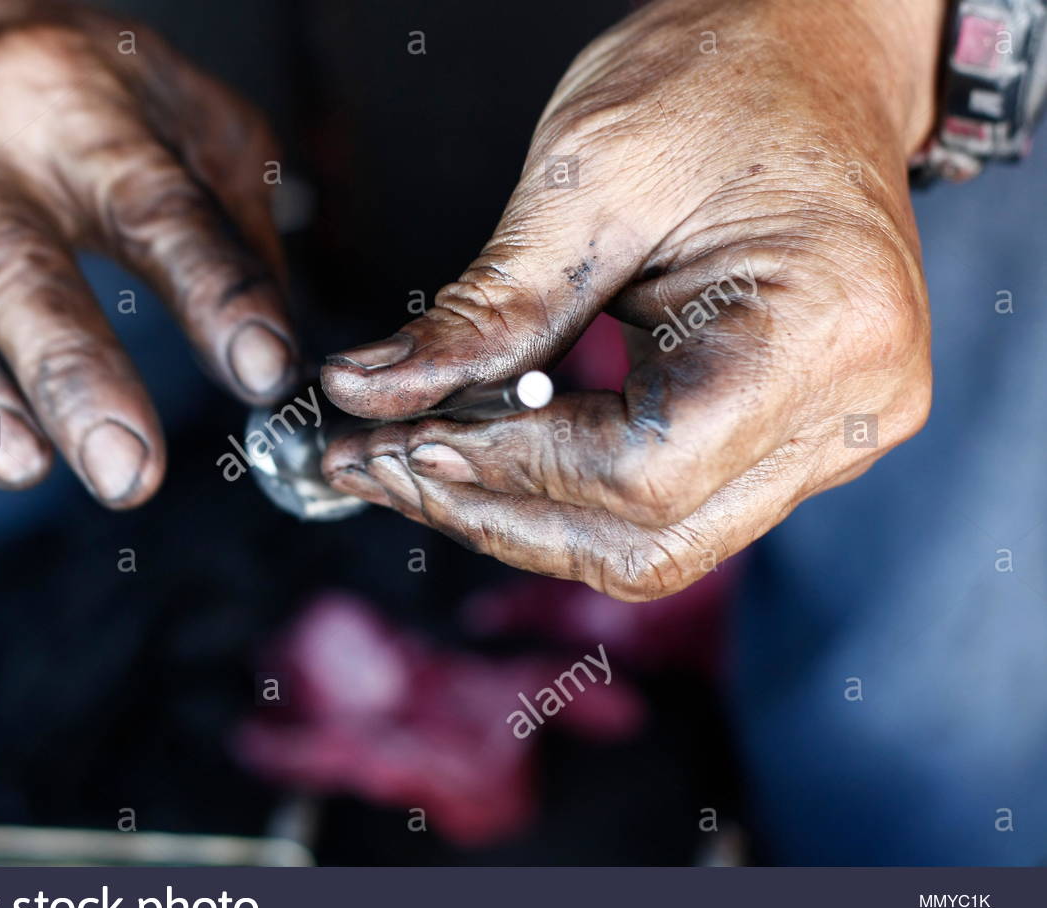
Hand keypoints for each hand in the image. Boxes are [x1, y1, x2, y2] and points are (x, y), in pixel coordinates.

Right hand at [0, 0, 293, 527]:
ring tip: (21, 468)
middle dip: (73, 373)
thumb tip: (275, 361)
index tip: (261, 370)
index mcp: (87, 117)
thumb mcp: (190, 127)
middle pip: (18, 265)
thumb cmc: (94, 108)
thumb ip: (235, 232)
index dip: (212, 291)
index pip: (156, 207)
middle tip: (129, 468)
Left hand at [321, 0, 943, 600]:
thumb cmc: (723, 83)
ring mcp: (830, 433)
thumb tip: (367, 394)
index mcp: (825, 332)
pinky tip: (486, 456)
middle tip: (380, 468)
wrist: (811, 55)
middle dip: (496, 514)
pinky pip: (669, 508)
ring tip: (412, 467)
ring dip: (521, 518)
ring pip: (655, 544)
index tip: (404, 440)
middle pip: (649, 539)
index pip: (644, 471)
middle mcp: (847, 407)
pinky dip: (565, 494)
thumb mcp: (588, 180)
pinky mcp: (791, 436)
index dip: (510, 469)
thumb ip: (485, 310)